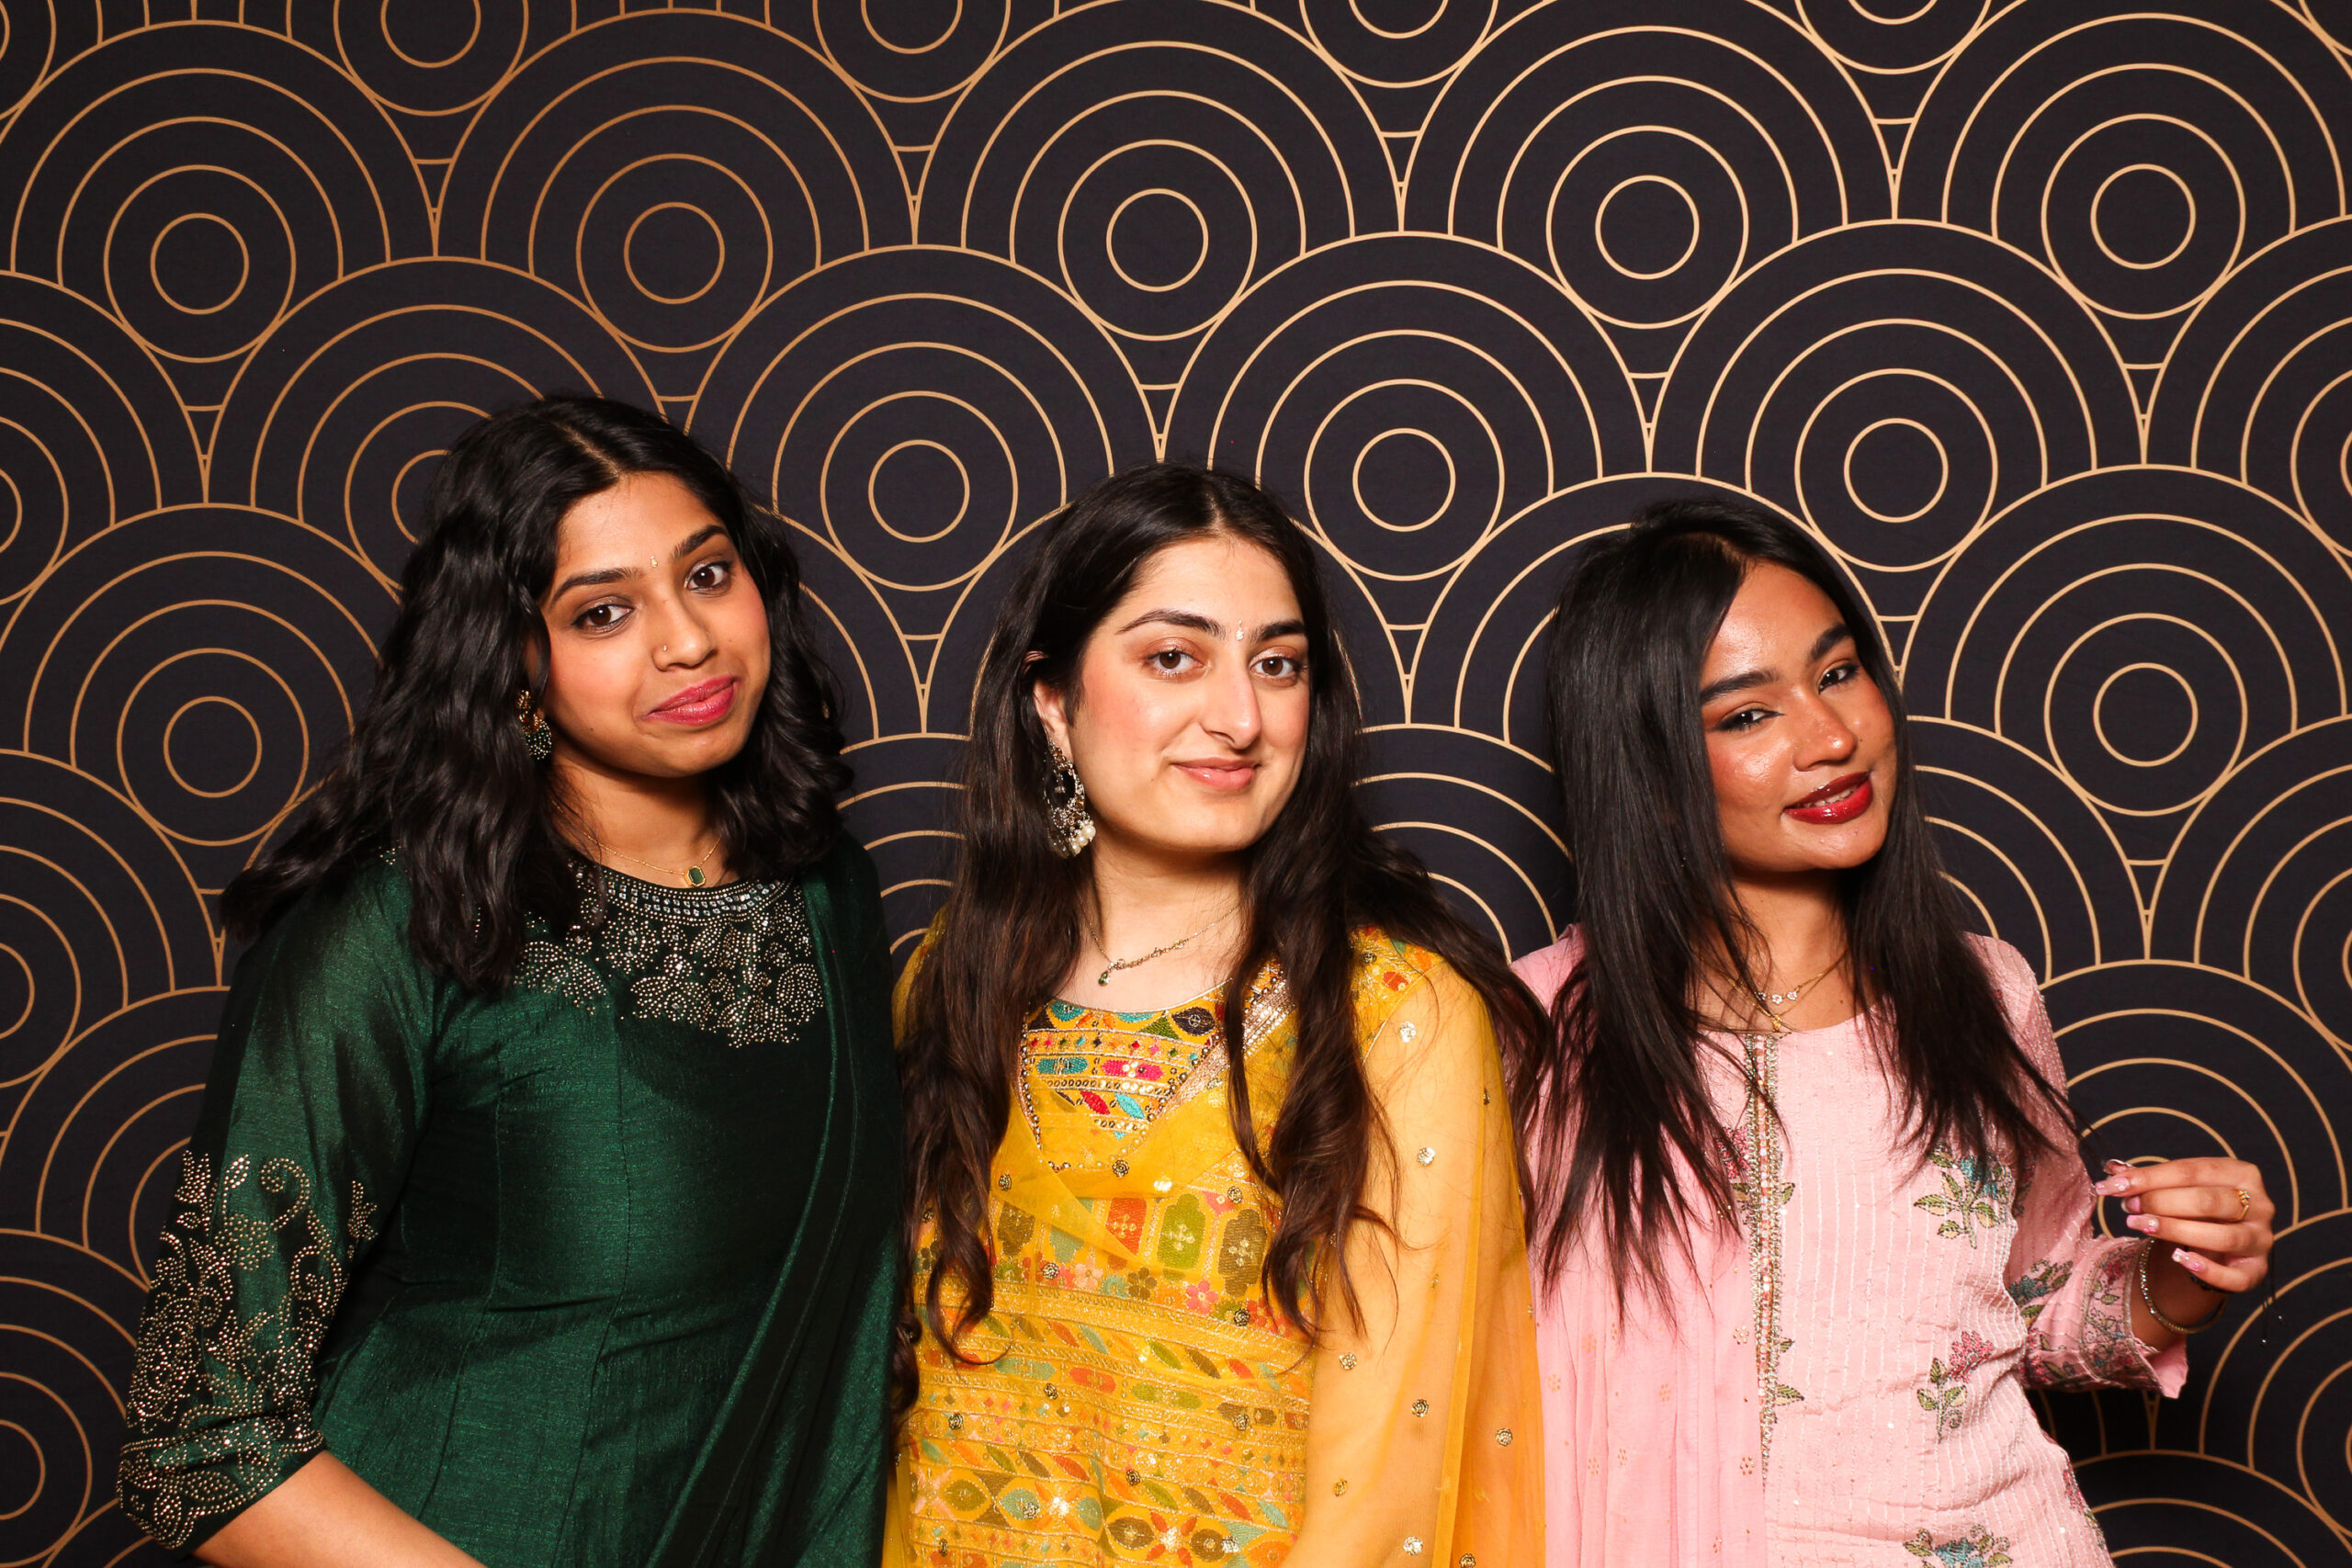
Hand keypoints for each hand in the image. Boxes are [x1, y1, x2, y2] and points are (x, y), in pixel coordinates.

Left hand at [2094, 1156, 2273, 1293]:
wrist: (2219, 1244)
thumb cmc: (2197, 1207)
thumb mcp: (2177, 1188)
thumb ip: (2149, 1180)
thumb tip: (2112, 1168)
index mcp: (2241, 1174)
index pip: (2192, 1171)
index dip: (2149, 1177)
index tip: (2113, 1185)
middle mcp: (2260, 1205)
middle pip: (2208, 1201)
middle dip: (2161, 1202)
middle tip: (2128, 1207)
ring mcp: (2261, 1239)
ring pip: (2222, 1236)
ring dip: (2175, 1230)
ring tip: (2139, 1225)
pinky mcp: (2256, 1270)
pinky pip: (2235, 1276)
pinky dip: (2207, 1270)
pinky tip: (2179, 1259)